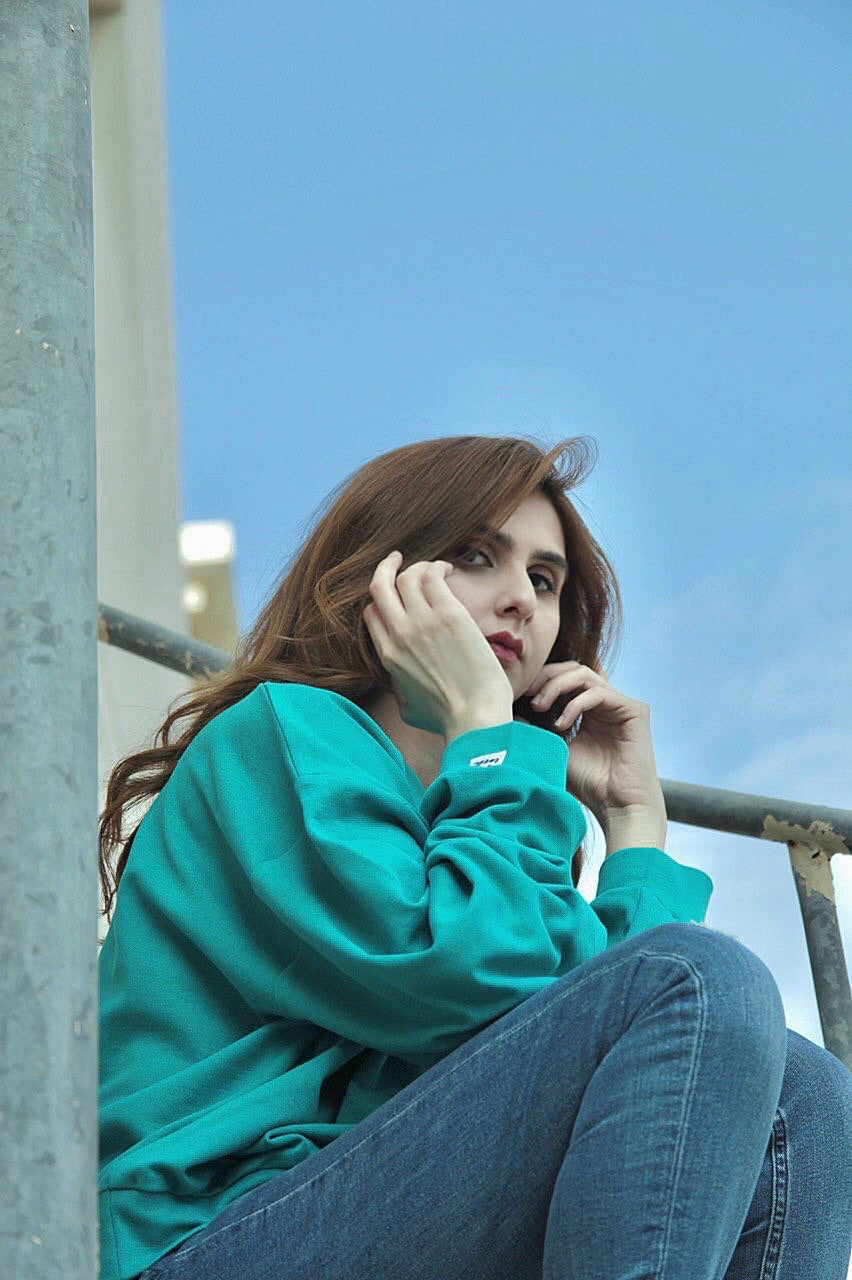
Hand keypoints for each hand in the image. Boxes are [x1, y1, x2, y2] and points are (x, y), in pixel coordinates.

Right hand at [363, 551, 514, 736]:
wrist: (474, 717)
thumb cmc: (448, 719)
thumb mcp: (409, 708)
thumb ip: (399, 692)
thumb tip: (400, 688)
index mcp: (387, 656)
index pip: (371, 612)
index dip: (382, 600)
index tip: (397, 595)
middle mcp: (399, 634)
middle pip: (379, 586)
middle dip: (386, 568)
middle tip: (397, 559)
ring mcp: (421, 622)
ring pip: (406, 576)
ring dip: (419, 566)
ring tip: (436, 567)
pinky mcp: (448, 615)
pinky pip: (431, 575)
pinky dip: (437, 567)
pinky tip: (448, 570)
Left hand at [525, 661, 664, 828]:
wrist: (617, 806)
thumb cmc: (588, 784)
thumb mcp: (555, 750)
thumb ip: (538, 730)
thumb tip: (511, 712)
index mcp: (590, 709)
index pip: (566, 678)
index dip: (542, 680)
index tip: (519, 694)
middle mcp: (608, 703)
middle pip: (574, 669)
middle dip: (547, 677)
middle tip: (528, 694)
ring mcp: (622, 705)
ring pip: (584, 675)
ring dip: (556, 687)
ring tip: (539, 707)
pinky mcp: (635, 710)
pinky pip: (599, 693)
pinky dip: (575, 704)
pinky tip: (561, 724)